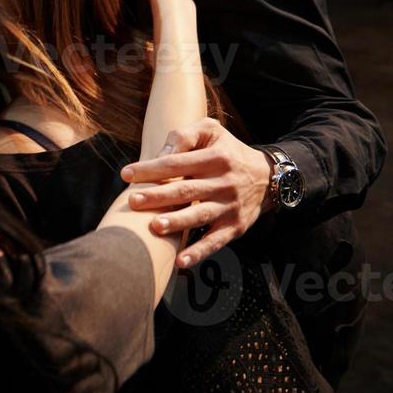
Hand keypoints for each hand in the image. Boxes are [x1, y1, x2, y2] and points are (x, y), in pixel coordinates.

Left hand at [120, 117, 271, 268]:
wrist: (267, 177)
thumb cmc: (227, 151)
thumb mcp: (211, 131)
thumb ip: (186, 135)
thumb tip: (161, 153)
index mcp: (215, 157)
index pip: (177, 163)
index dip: (151, 169)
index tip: (125, 175)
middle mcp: (224, 182)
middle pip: (186, 190)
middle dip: (158, 196)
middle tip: (133, 201)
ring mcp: (230, 206)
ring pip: (200, 216)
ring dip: (177, 223)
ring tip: (154, 227)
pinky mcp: (235, 227)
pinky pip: (215, 241)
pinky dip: (198, 252)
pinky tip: (180, 261)